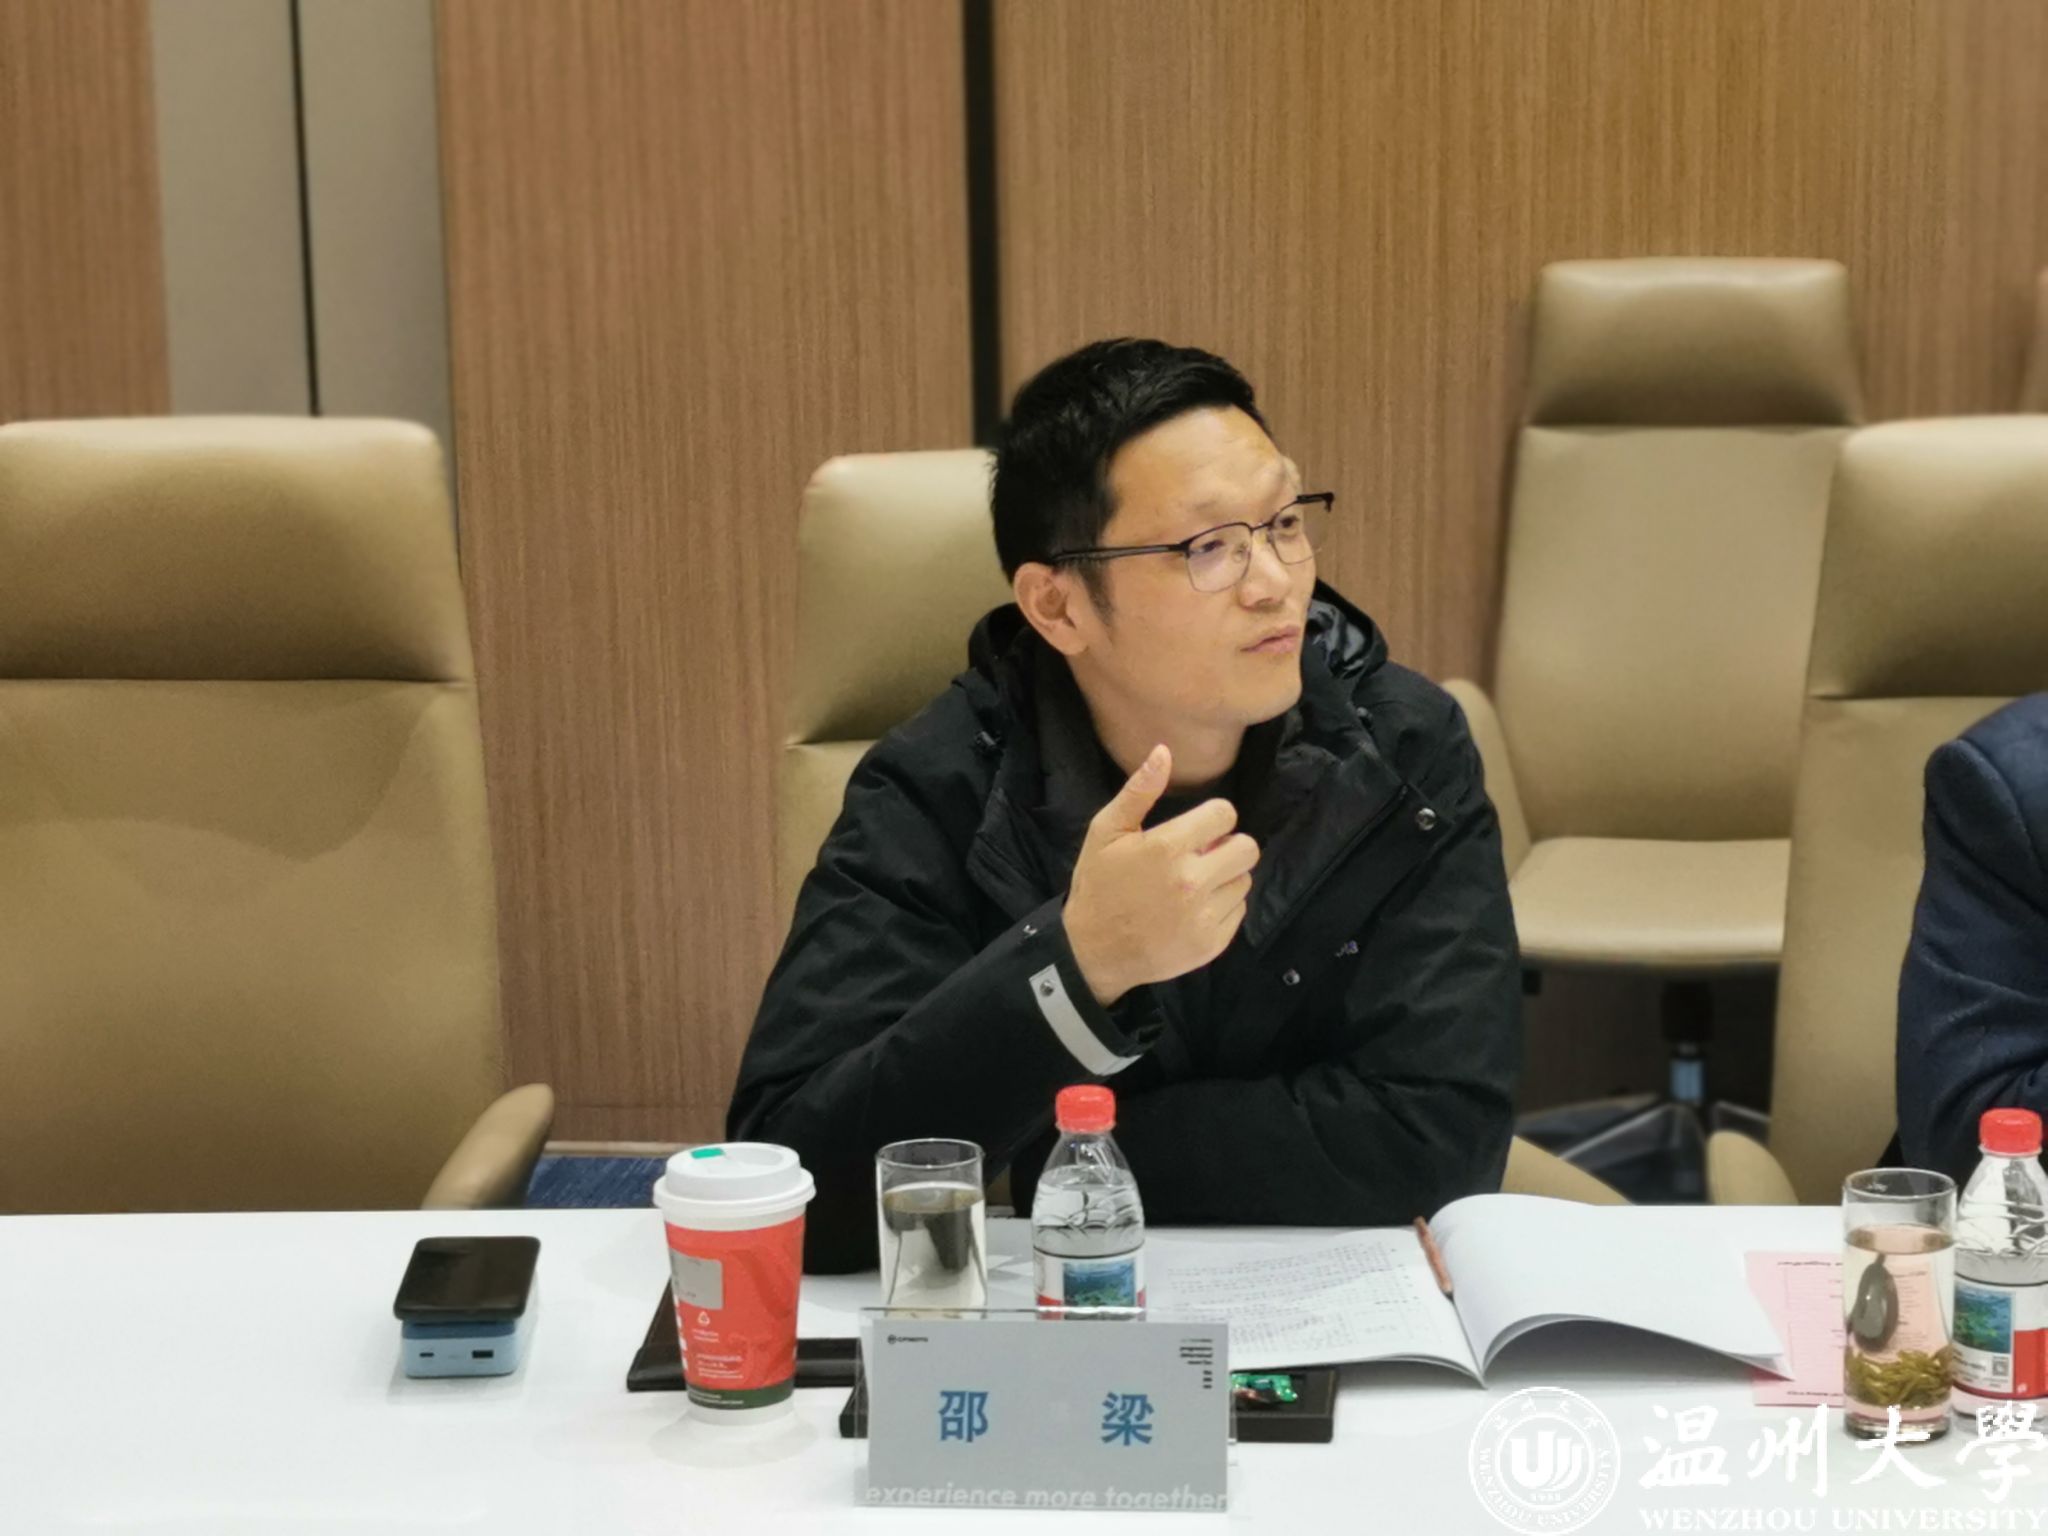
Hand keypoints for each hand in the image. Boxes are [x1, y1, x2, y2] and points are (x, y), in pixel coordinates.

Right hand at [1062, 744, 1259, 1005]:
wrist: (1092, 951)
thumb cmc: (1098, 885)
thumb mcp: (1106, 832)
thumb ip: (1139, 791)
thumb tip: (1165, 751)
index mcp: (1167, 848)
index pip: (1225, 814)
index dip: (1212, 817)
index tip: (1196, 828)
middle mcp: (1192, 881)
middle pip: (1247, 848)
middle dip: (1228, 846)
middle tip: (1203, 855)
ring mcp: (1204, 916)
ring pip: (1244, 880)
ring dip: (1225, 877)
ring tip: (1195, 884)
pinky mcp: (1212, 943)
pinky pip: (1238, 911)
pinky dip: (1222, 907)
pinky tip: (1194, 909)